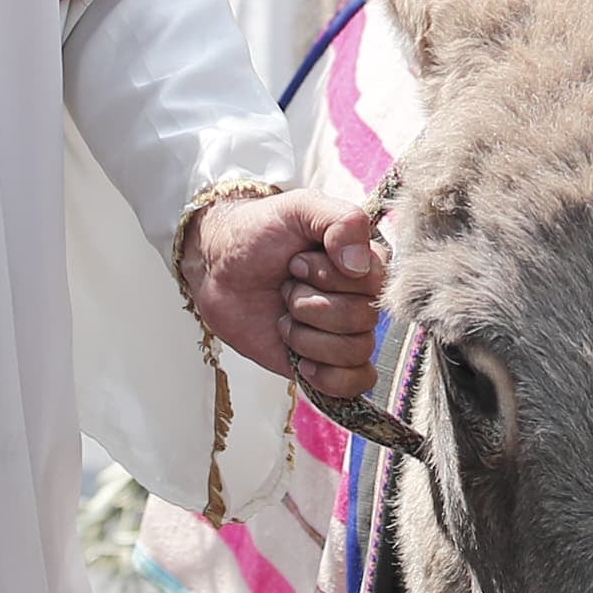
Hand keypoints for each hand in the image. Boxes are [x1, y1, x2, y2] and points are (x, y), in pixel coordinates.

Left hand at [185, 188, 387, 396]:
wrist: (218, 266)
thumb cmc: (260, 232)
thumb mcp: (299, 207)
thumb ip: (341, 220)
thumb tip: (358, 265)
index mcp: (364, 261)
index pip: (374, 282)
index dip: (330, 276)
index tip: (297, 260)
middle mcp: (360, 299)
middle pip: (363, 320)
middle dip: (310, 304)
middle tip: (285, 287)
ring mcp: (343, 333)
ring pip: (355, 351)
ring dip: (307, 335)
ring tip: (284, 317)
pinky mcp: (324, 364)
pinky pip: (355, 384)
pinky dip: (330, 378)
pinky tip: (303, 362)